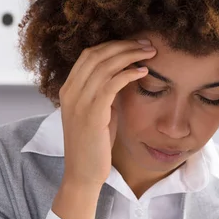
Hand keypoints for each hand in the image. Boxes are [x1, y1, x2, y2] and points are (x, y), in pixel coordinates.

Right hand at [58, 39, 155, 187]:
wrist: (83, 174)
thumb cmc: (94, 145)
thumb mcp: (99, 112)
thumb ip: (105, 93)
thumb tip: (123, 75)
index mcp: (69, 89)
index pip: (89, 54)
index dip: (113, 45)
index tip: (135, 44)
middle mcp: (70, 91)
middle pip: (97, 54)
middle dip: (124, 45)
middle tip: (147, 44)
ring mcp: (79, 102)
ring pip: (104, 65)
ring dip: (130, 55)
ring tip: (149, 53)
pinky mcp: (91, 114)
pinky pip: (111, 84)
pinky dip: (128, 73)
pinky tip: (143, 72)